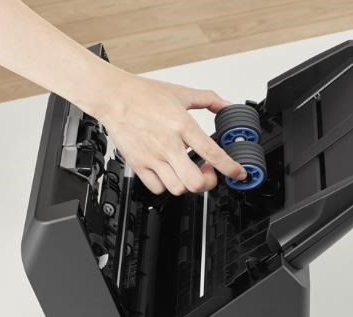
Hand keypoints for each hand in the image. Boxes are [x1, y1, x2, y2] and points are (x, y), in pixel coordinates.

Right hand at [96, 71, 246, 194]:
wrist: (113, 97)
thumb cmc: (143, 95)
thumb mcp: (182, 93)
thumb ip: (209, 100)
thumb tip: (227, 106)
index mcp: (182, 125)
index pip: (212, 153)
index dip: (230, 168)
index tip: (239, 173)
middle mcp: (168, 144)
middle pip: (195, 182)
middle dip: (208, 182)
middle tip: (209, 173)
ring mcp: (152, 157)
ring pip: (177, 188)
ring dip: (188, 185)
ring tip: (189, 172)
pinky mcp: (139, 165)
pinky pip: (157, 188)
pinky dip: (167, 186)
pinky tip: (170, 173)